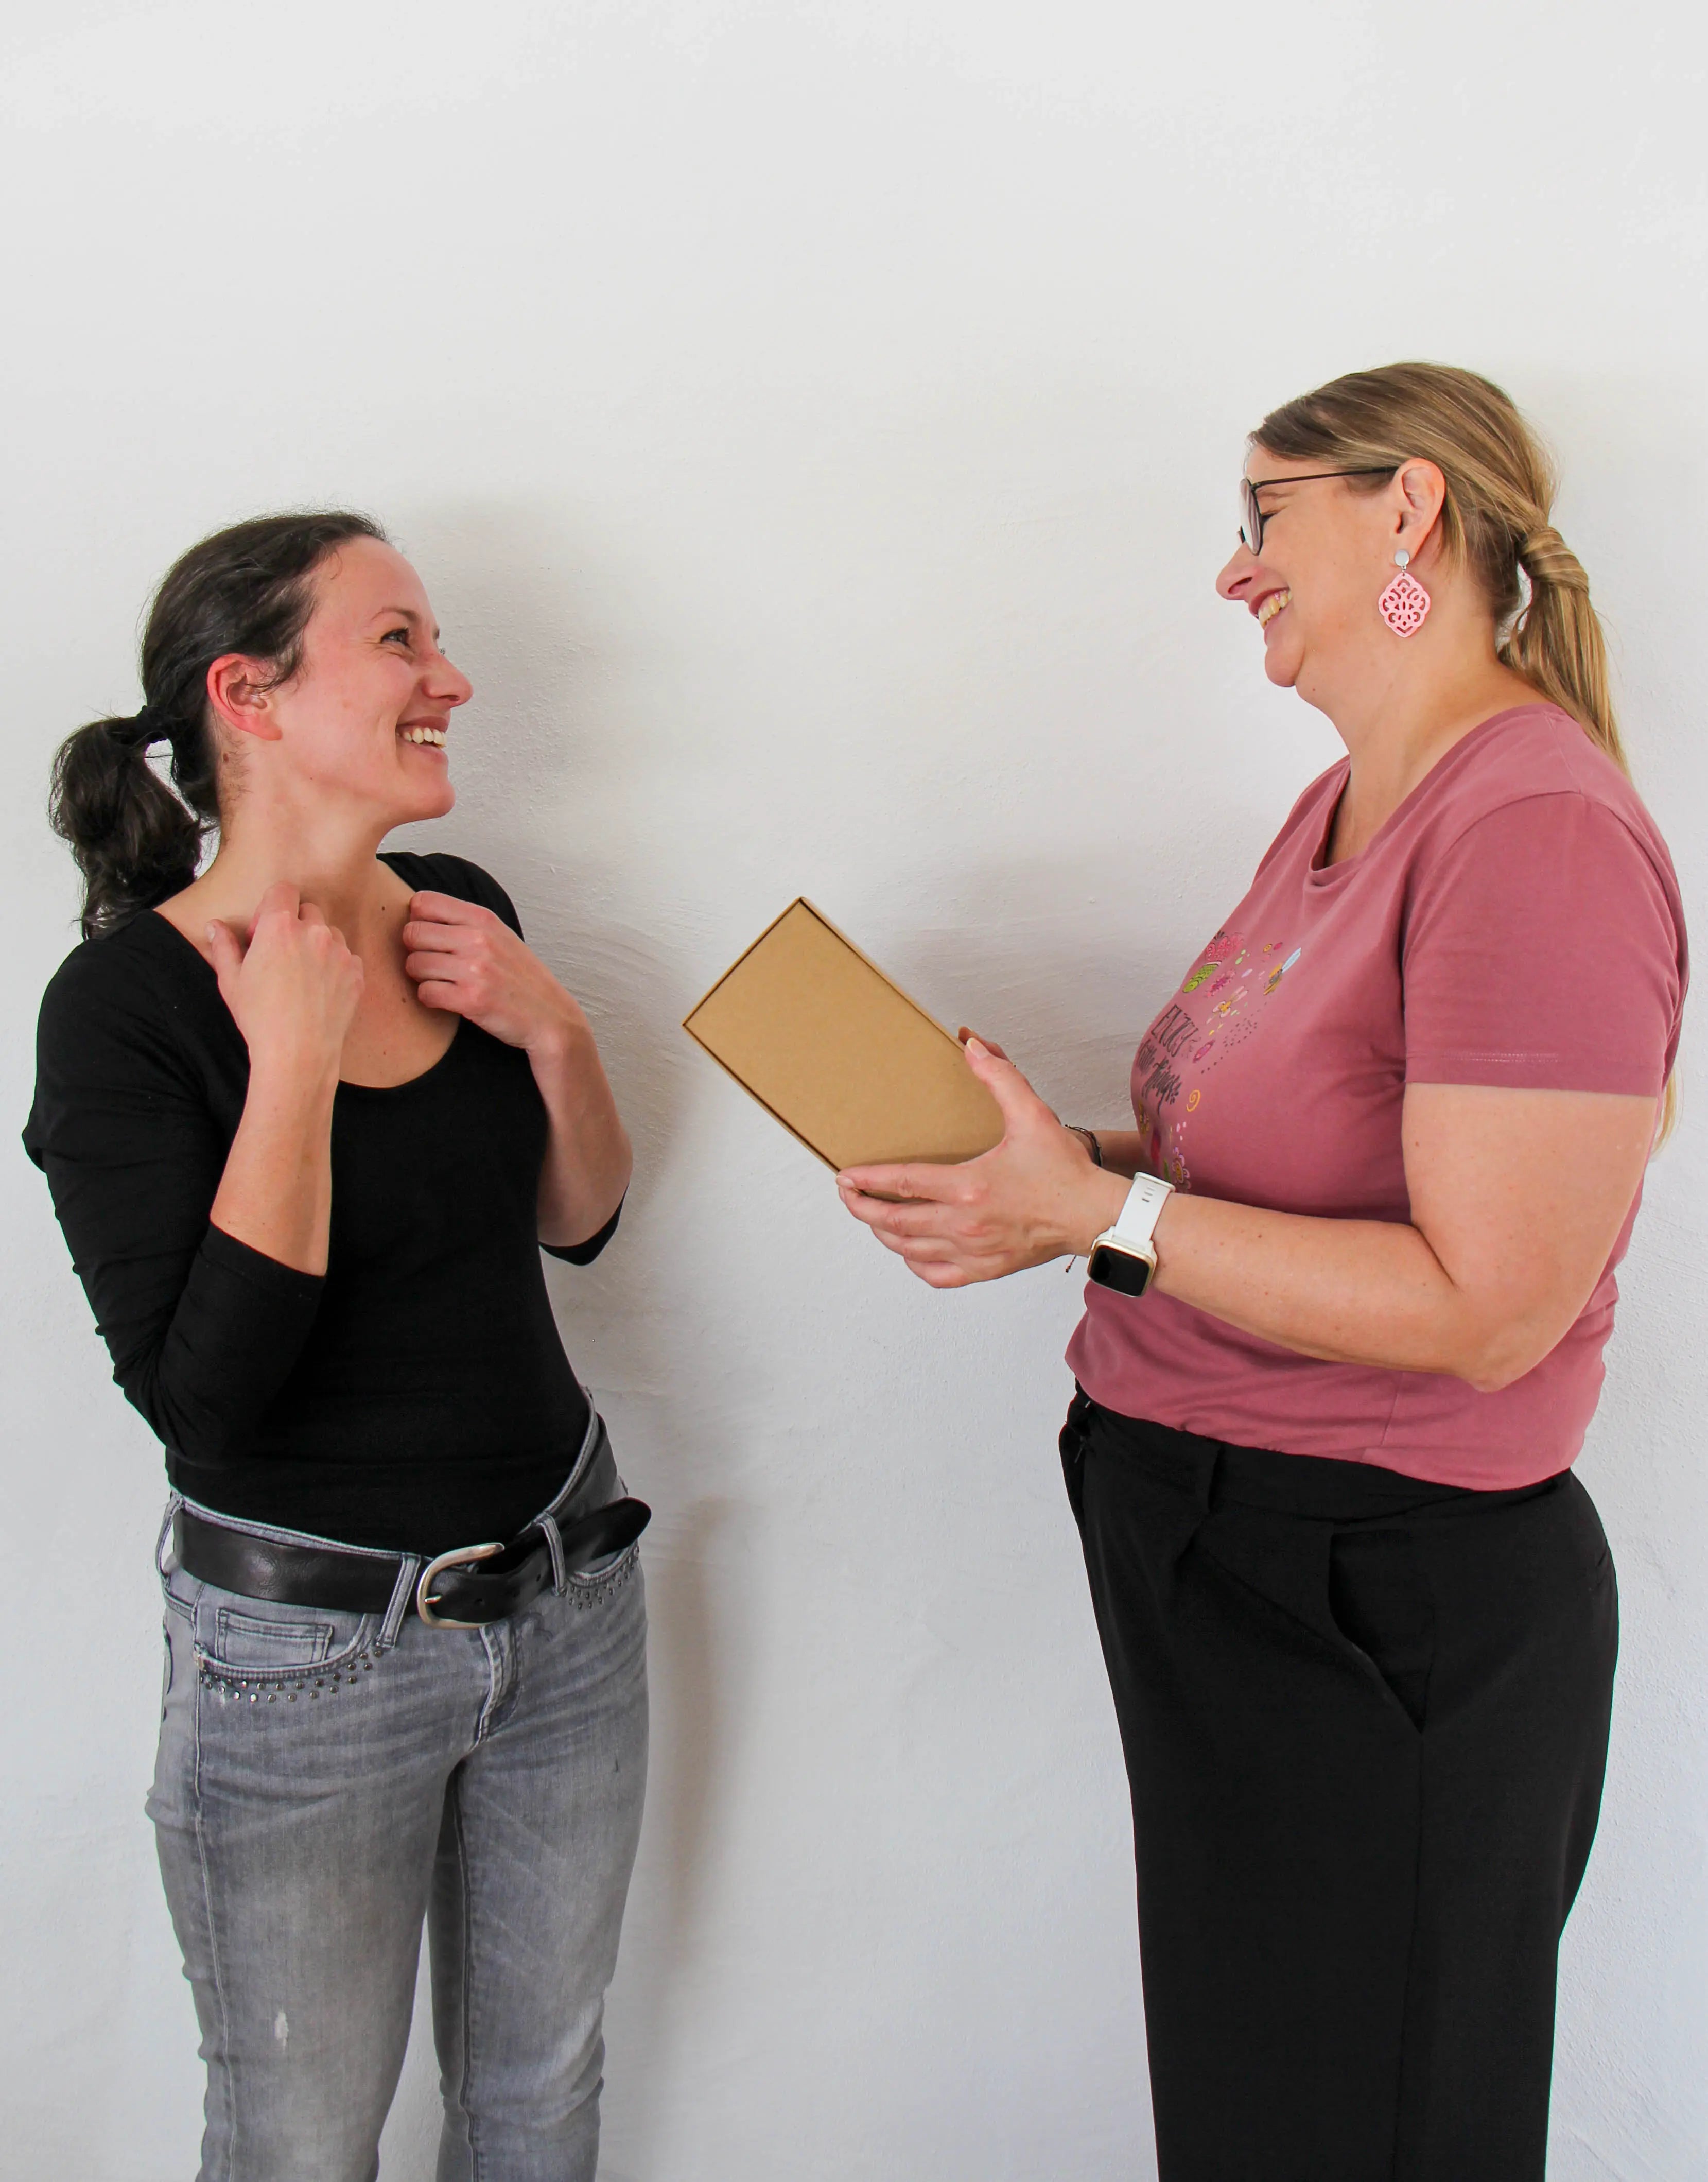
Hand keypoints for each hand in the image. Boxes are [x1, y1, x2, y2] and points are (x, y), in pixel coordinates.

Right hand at [206, 883, 362, 1081]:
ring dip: (316, 944)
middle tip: (281, 956)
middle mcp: (314, 933)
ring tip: (301, 976)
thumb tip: (214, 926)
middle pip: (308, 910)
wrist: (298, 1053)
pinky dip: (335, 966)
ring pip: (329, 933)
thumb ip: (224, 947)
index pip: (283, 890)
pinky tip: (319, 991)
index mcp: (280, 927)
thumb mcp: (231, 981)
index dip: (271, 907)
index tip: (264, 933)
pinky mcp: (356, 973)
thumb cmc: (260, 1018)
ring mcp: (340, 953)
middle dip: (295, 925)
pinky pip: (347, 957)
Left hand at [401, 892, 583, 1053]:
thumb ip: (464, 923)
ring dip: (421, 977)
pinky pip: (425, 993)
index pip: (423, 902)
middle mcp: (478, 940)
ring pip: (414, 964)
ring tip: (441, 982)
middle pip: (412, 933)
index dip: (417, 920)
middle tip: (431, 963)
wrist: (550, 1017)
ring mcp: (475, 970)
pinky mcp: (471, 1000)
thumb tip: (415, 914)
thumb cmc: (521, 978)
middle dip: (415, 951)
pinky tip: (447, 999)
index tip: (428, 936)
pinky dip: (430, 999)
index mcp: (483, 918)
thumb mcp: (500, 936)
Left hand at [836, 1036, 1127, 1286]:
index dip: (869, 1180)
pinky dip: (915, 1263)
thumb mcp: (1032, 1115)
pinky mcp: (987, 1269)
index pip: (903, 1184)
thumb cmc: (1065, 1170)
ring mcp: (974, 1251)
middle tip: (847, 1195)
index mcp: (969, 1187)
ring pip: (909, 1249)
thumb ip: (1000, 1077)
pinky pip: (937, 1275)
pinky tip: (909, 1250)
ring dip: (883, 1234)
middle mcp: (965, 1224)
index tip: (845, 1177)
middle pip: (894, 1223)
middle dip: (862, 1208)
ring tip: (871, 1216)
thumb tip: (972, 1045)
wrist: (1094, 1215)